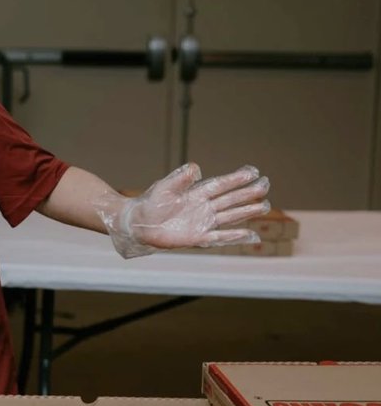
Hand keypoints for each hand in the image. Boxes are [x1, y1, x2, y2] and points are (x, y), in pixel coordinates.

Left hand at [103, 163, 270, 257]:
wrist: (139, 223)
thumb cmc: (151, 203)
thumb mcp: (165, 187)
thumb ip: (180, 178)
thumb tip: (196, 168)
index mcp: (196, 192)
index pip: (220, 185)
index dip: (236, 179)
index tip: (253, 172)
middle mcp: (203, 207)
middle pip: (230, 199)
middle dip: (247, 193)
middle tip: (265, 186)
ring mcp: (202, 222)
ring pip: (230, 216)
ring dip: (246, 211)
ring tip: (264, 206)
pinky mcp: (198, 237)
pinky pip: (219, 236)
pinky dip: (234, 235)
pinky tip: (250, 233)